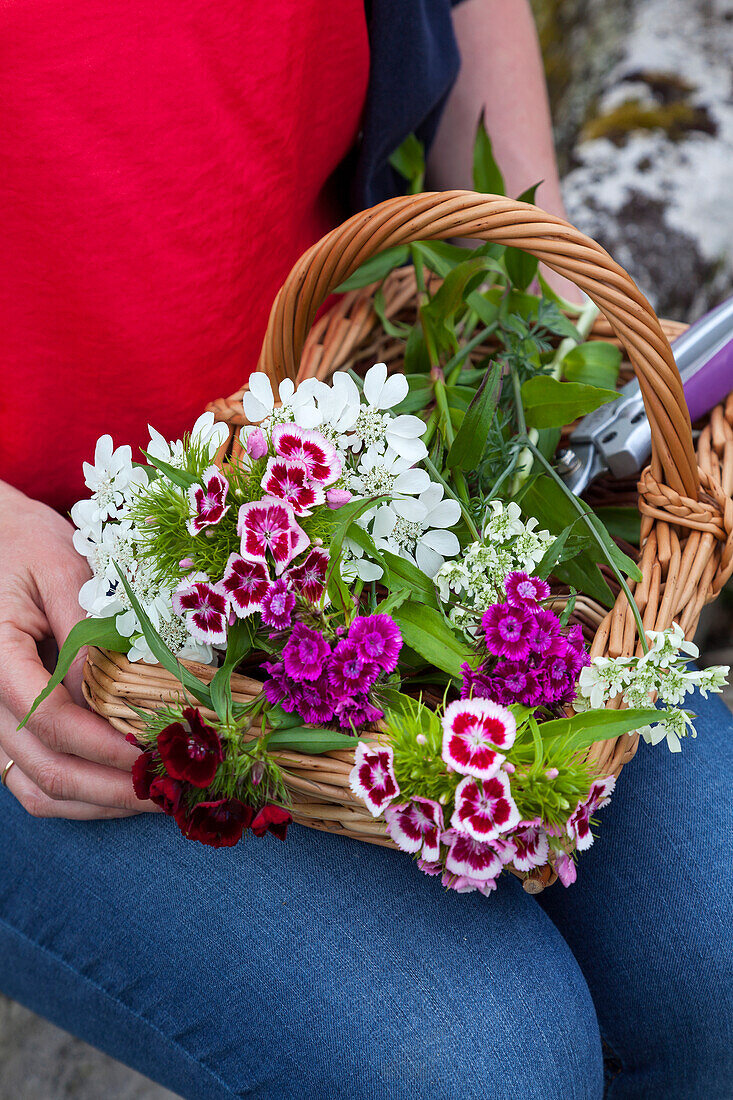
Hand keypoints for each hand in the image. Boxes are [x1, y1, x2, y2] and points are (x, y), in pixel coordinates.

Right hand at [0, 480, 156, 817]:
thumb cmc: (26, 546)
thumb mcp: (61, 570)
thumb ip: (86, 633)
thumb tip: (122, 695)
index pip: (50, 719)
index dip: (107, 745)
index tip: (158, 753)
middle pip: (46, 769)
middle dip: (115, 788)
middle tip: (173, 789)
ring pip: (38, 789)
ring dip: (100, 803)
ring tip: (158, 795)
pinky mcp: (6, 729)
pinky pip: (34, 781)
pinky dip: (81, 797)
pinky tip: (126, 787)